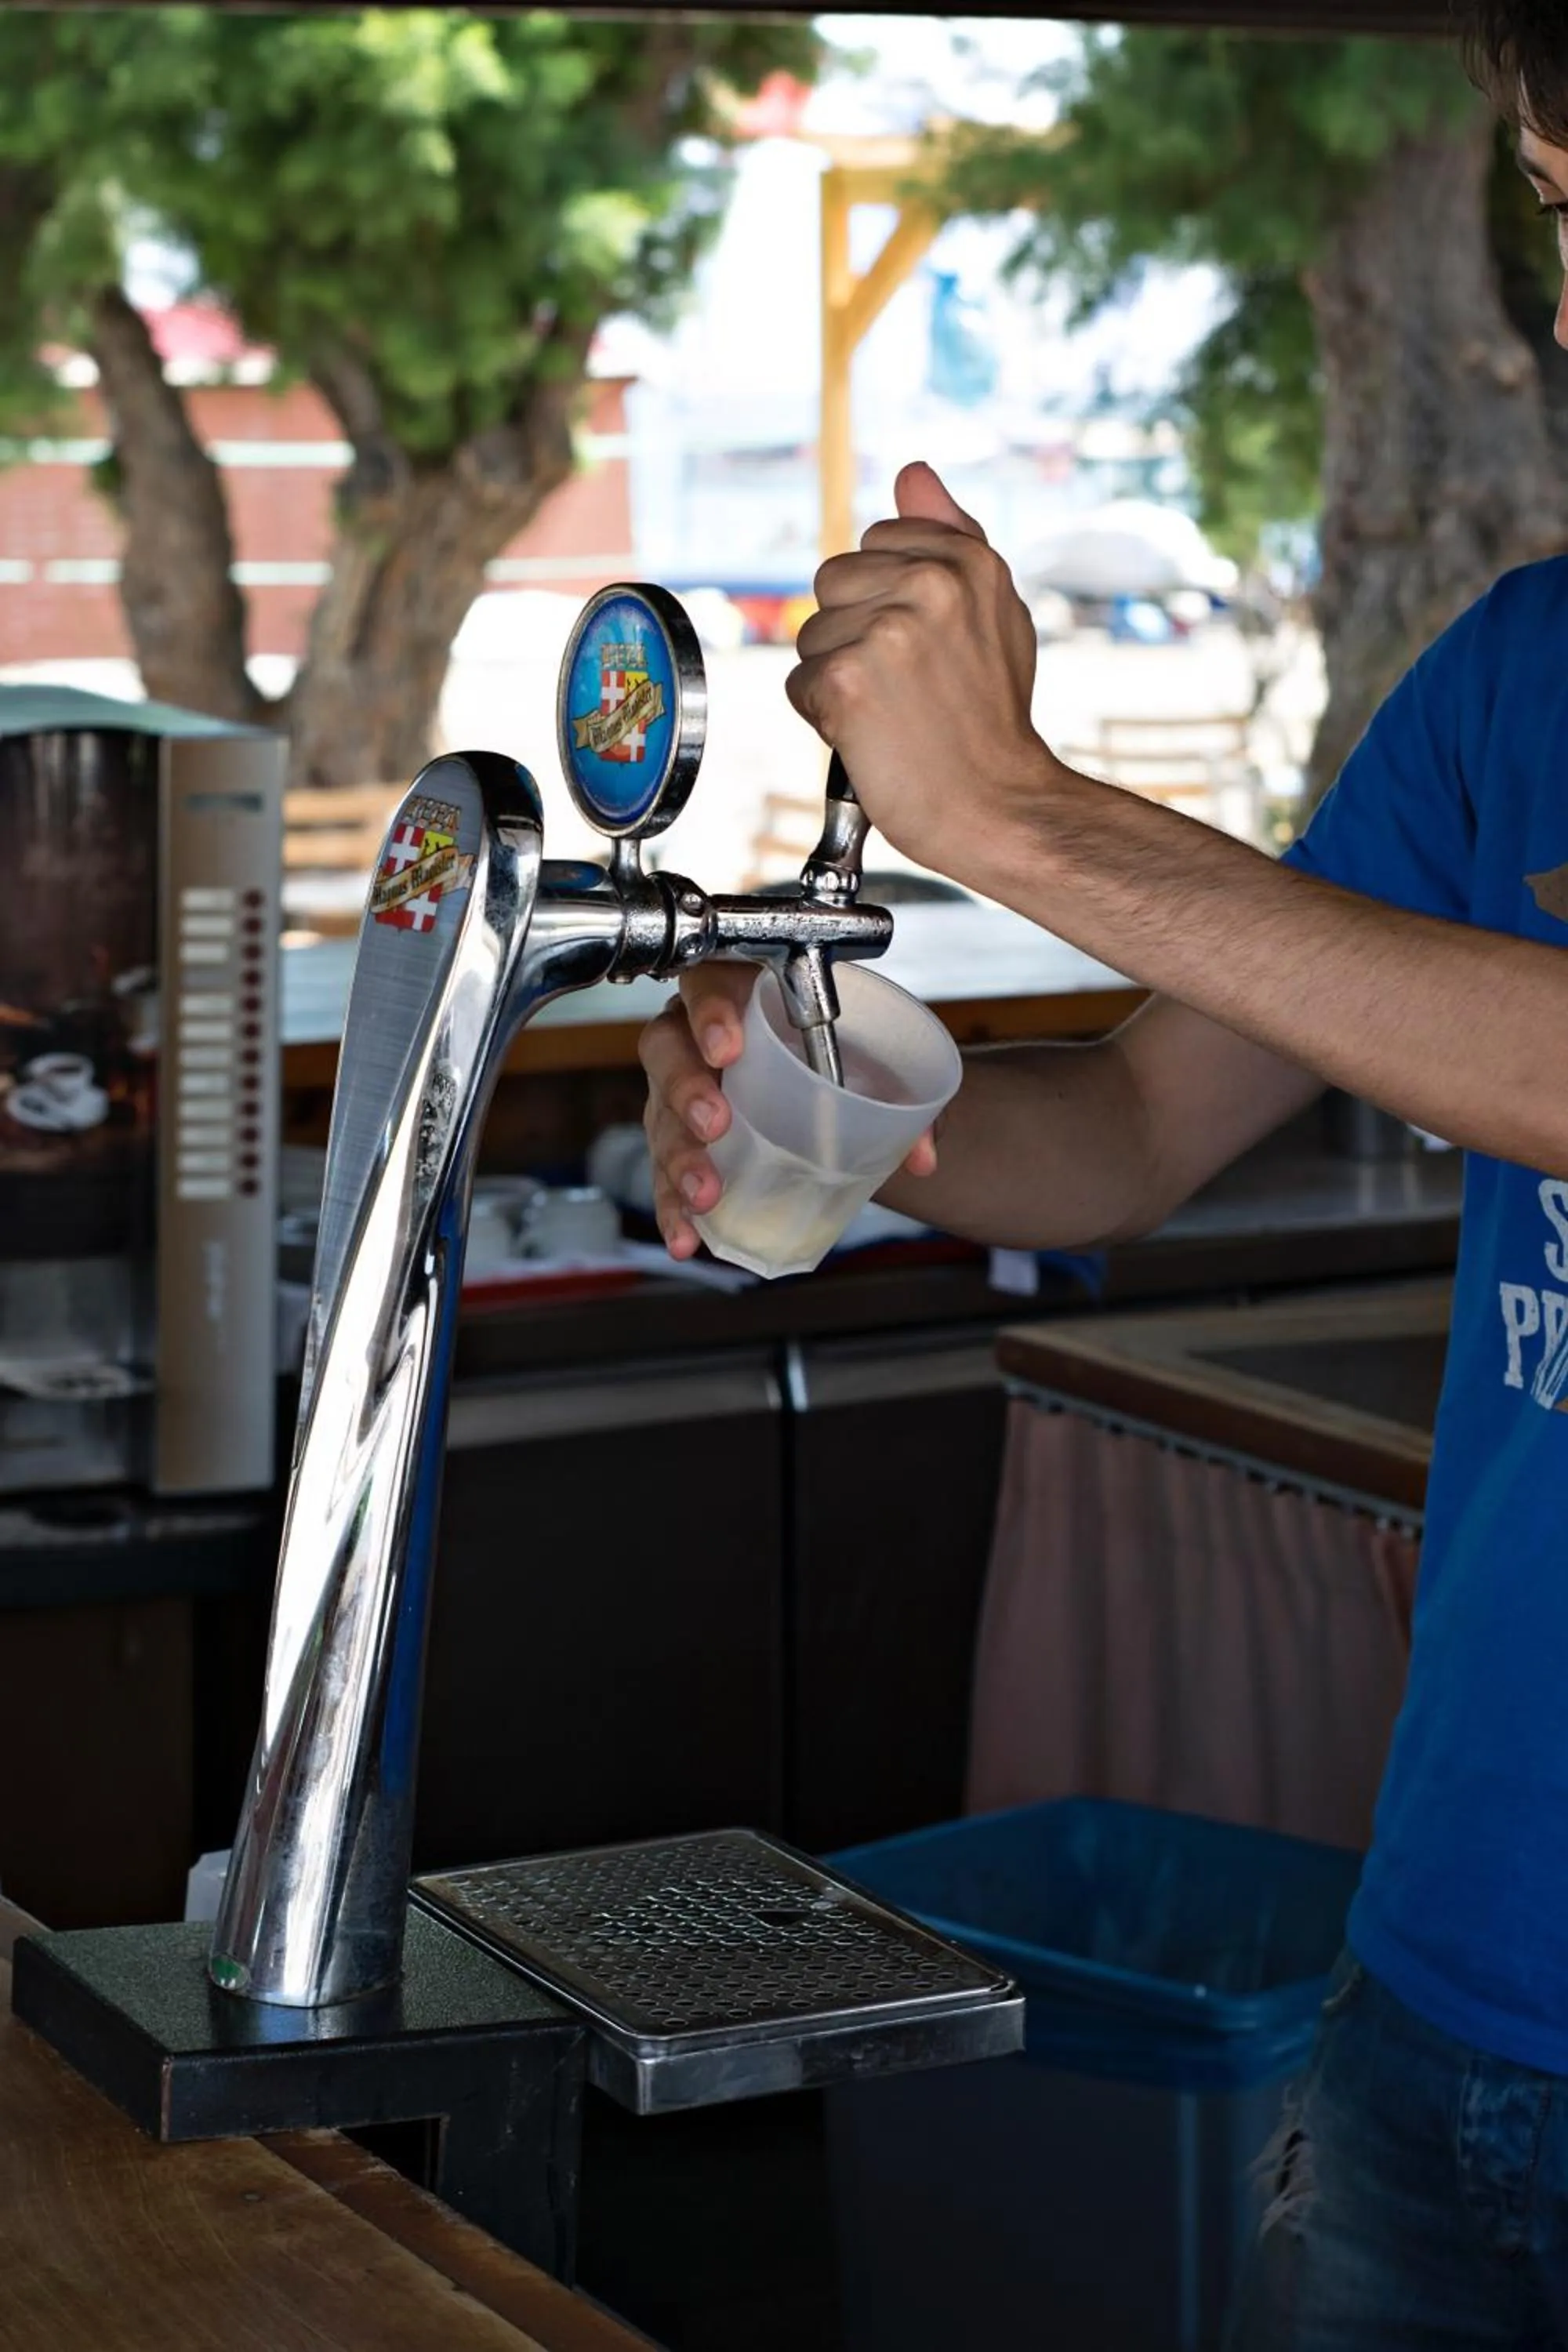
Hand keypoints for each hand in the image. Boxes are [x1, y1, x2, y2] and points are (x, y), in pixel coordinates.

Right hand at [638, 966, 937, 1258]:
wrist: (834, 1079)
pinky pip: (663, 1173)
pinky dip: (673, 1209)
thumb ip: (903, 1095)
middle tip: (716, 1125)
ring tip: (706, 1193)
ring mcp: (679, 1089)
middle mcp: (696, 1036)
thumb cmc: (840, 1051)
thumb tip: (922, 1155)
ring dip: (679, 1158)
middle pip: (666, 1051)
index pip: (707, 982)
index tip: (729, 1047)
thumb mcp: (877, 1058)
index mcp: (740, 993)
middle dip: (686, 1090)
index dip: (708, 1011)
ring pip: (659, 1114)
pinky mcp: (678, 1140)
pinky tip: (688, 1238)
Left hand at [787, 460, 1049, 888]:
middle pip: (833, 583)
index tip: (926, 647)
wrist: (997, 806)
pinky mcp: (848, 681)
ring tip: (892, 712)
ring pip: (812, 635)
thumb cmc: (991, 720)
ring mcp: (887, 631)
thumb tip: (912, 473)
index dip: (887, 598)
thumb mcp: (995, 612)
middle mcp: (930, 584)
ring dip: (837, 677)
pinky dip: (824, 718)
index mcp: (967, 560)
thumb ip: (952, 536)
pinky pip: (800, 684)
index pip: (876, 542)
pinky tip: (871, 735)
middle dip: (854, 632)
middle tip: (906, 685)